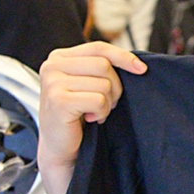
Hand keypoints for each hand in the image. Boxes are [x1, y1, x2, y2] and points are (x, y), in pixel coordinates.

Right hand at [38, 41, 146, 170]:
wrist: (60, 145)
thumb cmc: (77, 114)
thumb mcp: (88, 83)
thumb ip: (102, 68)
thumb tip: (137, 64)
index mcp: (59, 57)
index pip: (99, 48)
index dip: (123, 57)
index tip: (141, 68)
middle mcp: (52, 66)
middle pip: (104, 65)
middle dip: (114, 87)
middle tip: (104, 102)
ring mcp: (53, 83)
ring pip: (104, 84)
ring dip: (107, 103)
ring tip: (94, 111)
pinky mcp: (59, 101)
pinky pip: (99, 101)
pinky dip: (102, 112)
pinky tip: (90, 118)